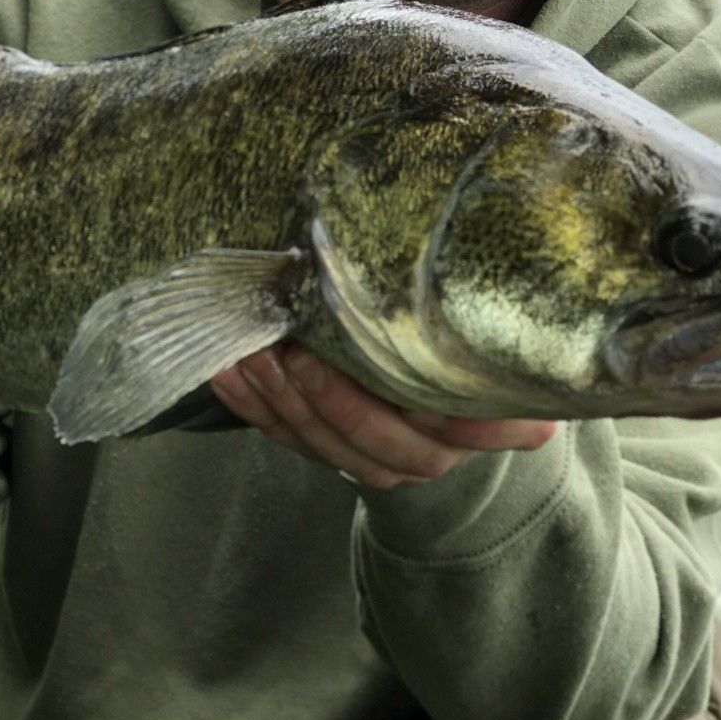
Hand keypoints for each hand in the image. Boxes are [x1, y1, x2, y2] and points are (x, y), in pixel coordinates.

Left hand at [212, 344, 556, 490]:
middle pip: (382, 440)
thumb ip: (470, 318)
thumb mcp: (482, 330)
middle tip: (292, 353)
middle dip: (329, 398)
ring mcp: (387, 464)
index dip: (419, 402)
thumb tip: (438, 255)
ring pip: (331, 447)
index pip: (464, 425)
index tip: (380, 365)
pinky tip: (228, 374)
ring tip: (251, 356)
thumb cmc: (466, 344)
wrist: (454, 391)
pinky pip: (293, 441)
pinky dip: (256, 409)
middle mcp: (439, 453)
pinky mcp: (339, 458)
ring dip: (282, 402)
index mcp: (491, 422)